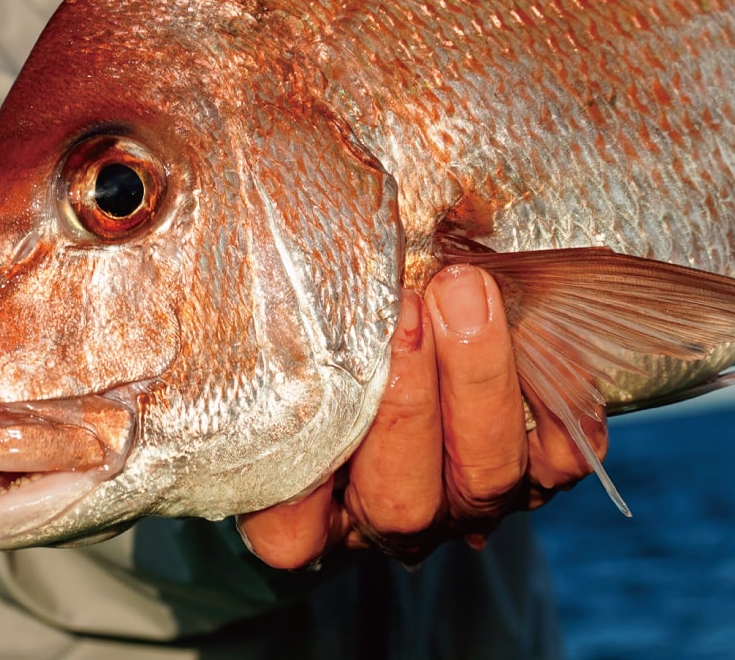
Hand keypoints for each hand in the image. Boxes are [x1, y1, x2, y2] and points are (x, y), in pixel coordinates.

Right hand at [236, 264, 604, 568]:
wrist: (432, 302)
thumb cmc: (331, 305)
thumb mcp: (287, 307)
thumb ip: (264, 291)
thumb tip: (171, 200)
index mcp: (315, 501)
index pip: (290, 533)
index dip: (298, 483)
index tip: (305, 388)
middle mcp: (392, 511)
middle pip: (401, 501)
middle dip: (406, 405)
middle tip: (406, 306)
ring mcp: (471, 494)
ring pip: (485, 480)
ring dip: (478, 381)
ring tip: (466, 287)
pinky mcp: (543, 468)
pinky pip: (563, 457)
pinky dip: (555, 399)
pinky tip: (535, 324)